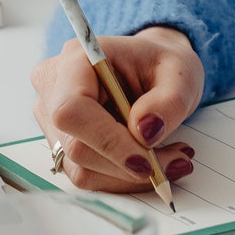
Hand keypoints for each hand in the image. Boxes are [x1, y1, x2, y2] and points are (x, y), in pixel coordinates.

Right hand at [31, 24, 203, 193]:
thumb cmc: (162, 64)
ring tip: (173, 159)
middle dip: (128, 164)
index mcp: (76, 59)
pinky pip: (88, 173)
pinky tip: (153, 161)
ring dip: (130, 175)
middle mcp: (53, 88)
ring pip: (82, 168)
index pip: (72, 110)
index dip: (107, 142)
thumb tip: (145, 133)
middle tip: (178, 161)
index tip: (147, 163)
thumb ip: (169, 101)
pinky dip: (124, 176)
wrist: (153, 69)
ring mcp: (52, 119)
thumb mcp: (182, 73)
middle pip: (76, 147)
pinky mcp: (61, 143)